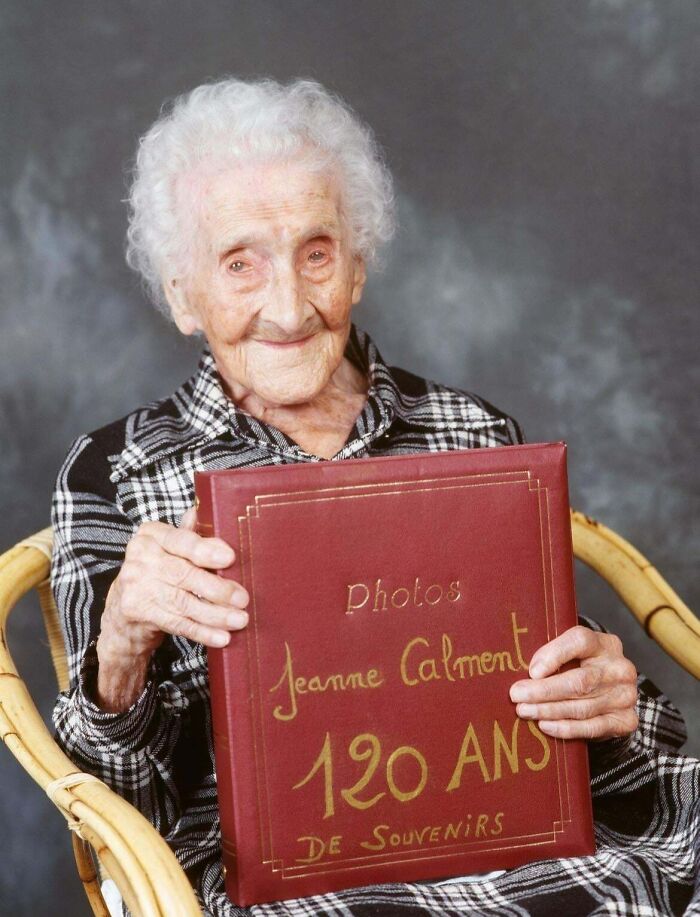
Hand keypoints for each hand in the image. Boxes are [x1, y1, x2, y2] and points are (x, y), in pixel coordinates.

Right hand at [99, 505, 248, 663]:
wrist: (122, 612)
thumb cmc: (156, 572)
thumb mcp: (169, 549)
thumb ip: (189, 537)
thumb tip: (207, 518)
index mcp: (151, 535)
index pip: (182, 541)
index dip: (206, 550)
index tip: (230, 558)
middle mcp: (140, 557)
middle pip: (185, 574)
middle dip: (218, 589)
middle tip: (243, 598)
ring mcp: (135, 585)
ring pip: (183, 602)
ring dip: (216, 614)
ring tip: (240, 619)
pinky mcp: (137, 611)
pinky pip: (176, 623)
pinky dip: (202, 632)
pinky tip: (222, 637)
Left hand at [509, 625, 638, 739]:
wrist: (612, 691)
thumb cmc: (582, 667)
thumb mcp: (571, 652)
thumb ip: (553, 655)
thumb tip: (528, 673)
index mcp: (605, 644)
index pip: (580, 642)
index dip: (554, 655)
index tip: (532, 671)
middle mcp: (620, 669)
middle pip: (579, 681)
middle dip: (543, 690)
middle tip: (516, 695)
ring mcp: (625, 696)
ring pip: (582, 707)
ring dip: (548, 710)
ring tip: (524, 711)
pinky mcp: (625, 721)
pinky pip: (592, 727)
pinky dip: (565, 728)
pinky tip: (545, 725)